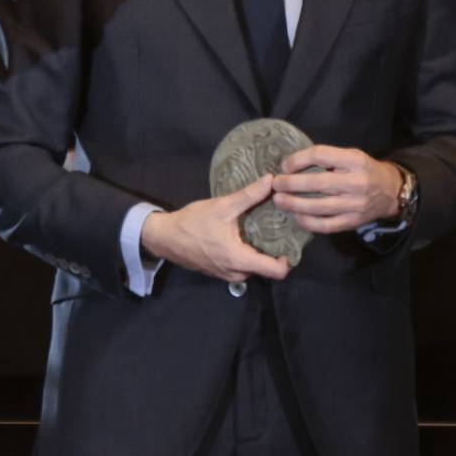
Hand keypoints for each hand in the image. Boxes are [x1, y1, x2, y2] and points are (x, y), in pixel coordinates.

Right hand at [139, 176, 290, 283]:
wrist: (164, 237)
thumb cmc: (192, 223)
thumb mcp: (222, 206)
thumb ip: (249, 195)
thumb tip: (272, 180)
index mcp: (240, 259)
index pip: (277, 271)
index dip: (289, 258)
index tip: (291, 239)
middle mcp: (237, 272)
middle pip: (267, 268)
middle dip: (275, 251)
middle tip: (279, 230)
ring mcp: (227, 275)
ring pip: (254, 267)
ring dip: (260, 252)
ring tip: (263, 230)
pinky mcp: (220, 271)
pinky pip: (242, 266)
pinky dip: (247, 253)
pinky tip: (246, 235)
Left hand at [271, 145, 404, 232]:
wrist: (390, 192)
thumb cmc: (364, 170)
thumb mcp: (351, 155)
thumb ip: (327, 158)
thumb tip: (292, 164)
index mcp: (354, 160)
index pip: (321, 155)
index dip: (298, 159)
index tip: (285, 165)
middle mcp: (356, 182)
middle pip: (317, 183)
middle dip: (291, 183)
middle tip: (275, 184)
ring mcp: (354, 205)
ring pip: (318, 207)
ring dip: (294, 204)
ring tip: (279, 200)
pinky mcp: (352, 222)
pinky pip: (325, 225)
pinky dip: (308, 222)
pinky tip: (296, 217)